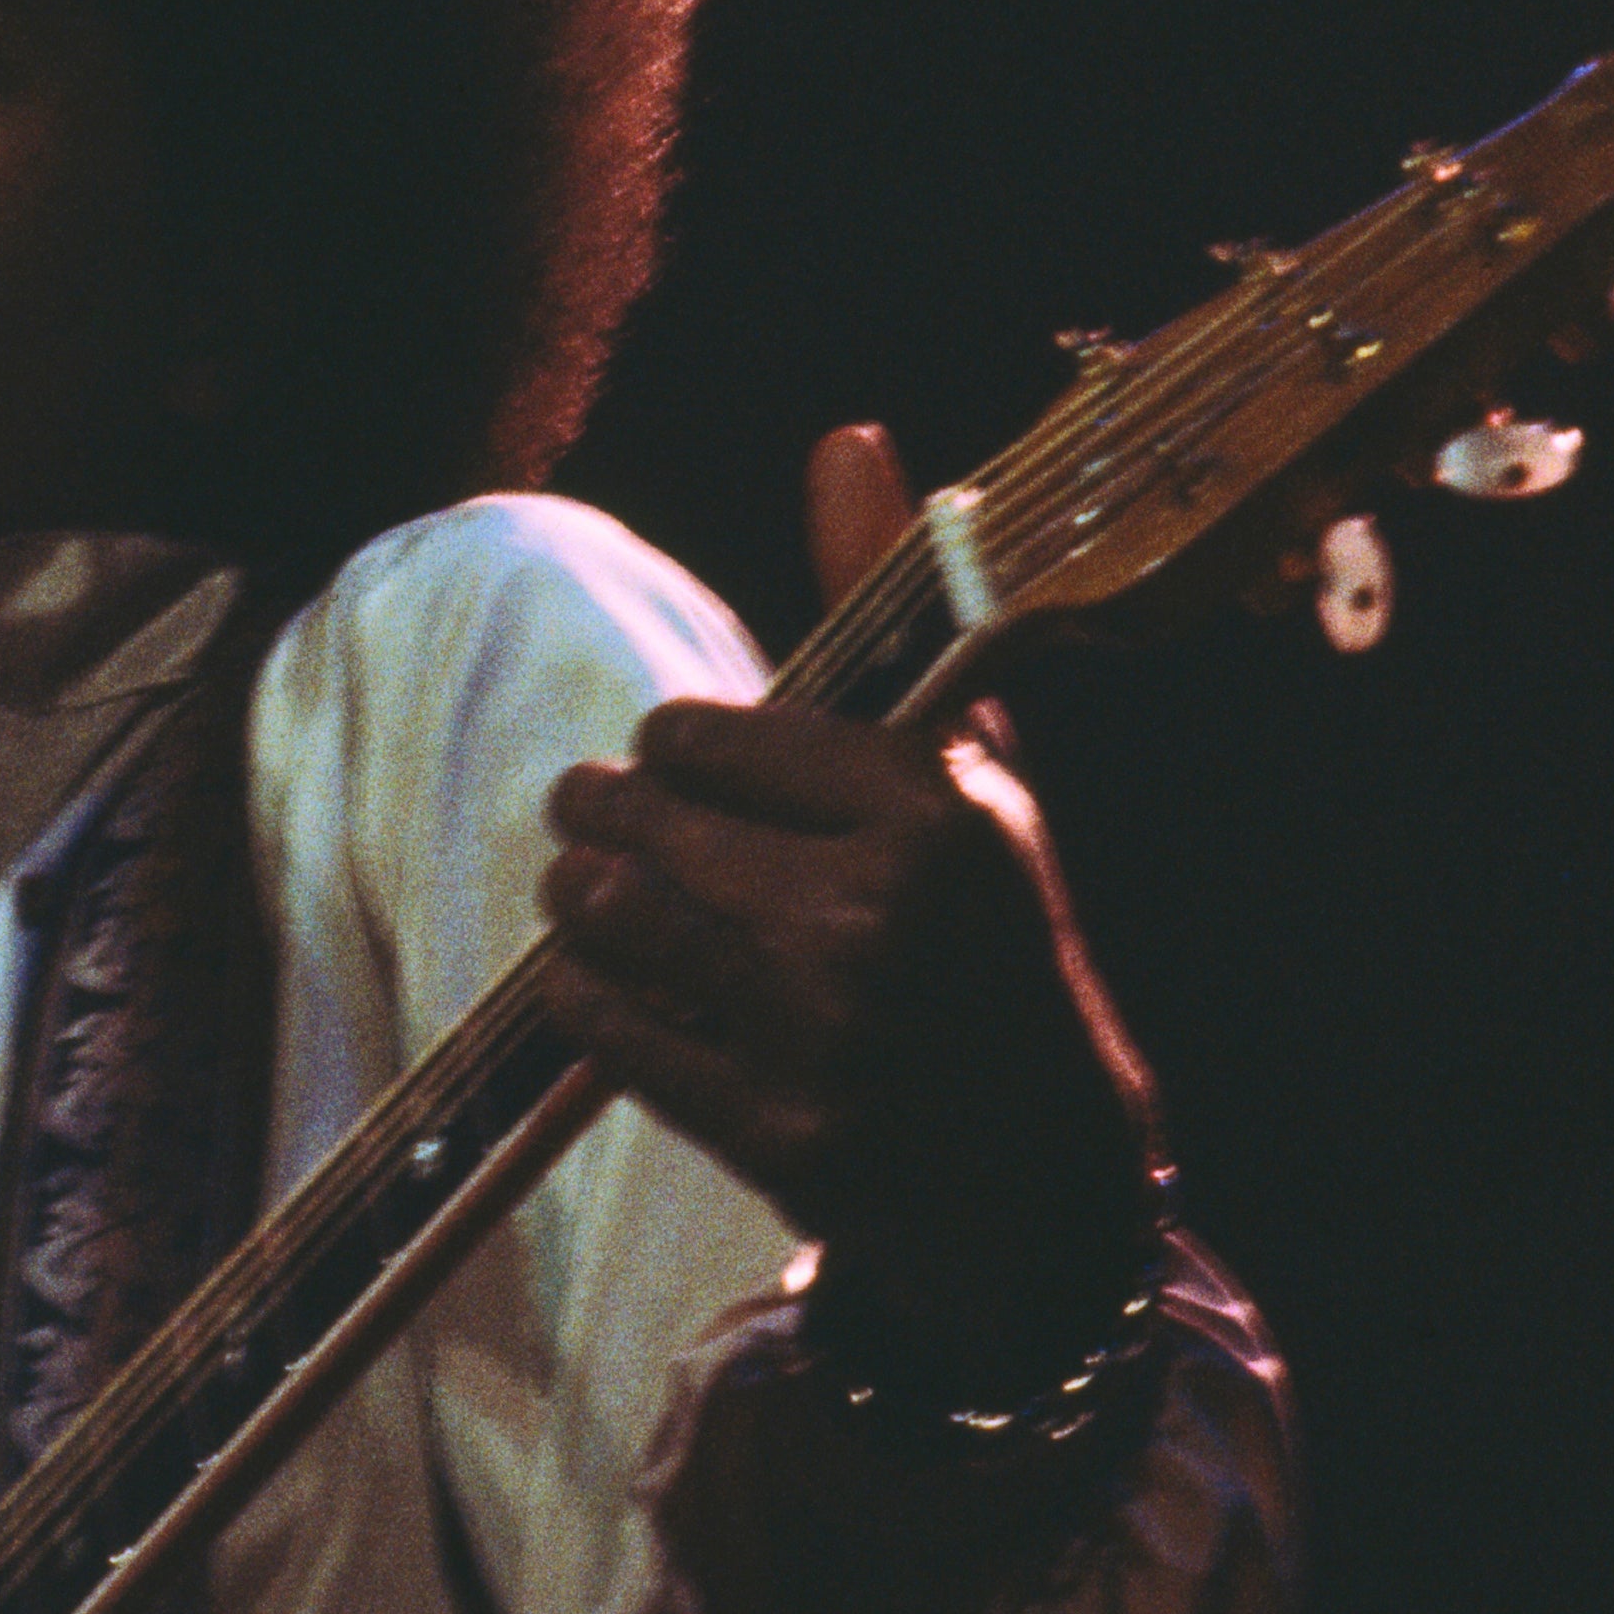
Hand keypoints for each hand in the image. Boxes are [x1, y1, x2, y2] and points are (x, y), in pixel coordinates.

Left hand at [535, 425, 1163, 1380]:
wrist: (1041, 1176)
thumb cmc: (989, 943)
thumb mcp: (974, 771)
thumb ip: (899, 608)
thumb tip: (845, 438)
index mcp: (935, 809)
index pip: (709, 735)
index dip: (670, 747)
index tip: (675, 762)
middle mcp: (881, 914)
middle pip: (641, 821)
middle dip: (598, 815)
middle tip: (591, 818)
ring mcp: (826, 1030)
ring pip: (612, 918)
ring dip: (573, 898)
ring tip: (582, 889)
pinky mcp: (778, 1131)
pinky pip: (611, 1032)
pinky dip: (583, 999)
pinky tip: (598, 983)